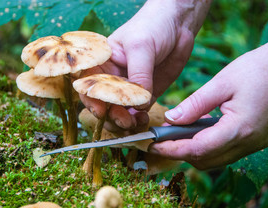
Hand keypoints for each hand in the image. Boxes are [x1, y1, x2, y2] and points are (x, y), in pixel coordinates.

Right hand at [80, 0, 211, 132]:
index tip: (101, 111)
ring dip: (123, 122)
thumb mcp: (141, 46)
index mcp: (103, 64)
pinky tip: (143, 120)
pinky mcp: (146, 95)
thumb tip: (139, 104)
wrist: (178, 24)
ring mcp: (129, 89)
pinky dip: (138, 120)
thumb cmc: (152, 26)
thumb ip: (138, 75)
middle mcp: (113, 78)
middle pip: (103, 104)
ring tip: (134, 123)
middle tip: (124, 121)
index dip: (90, 101)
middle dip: (110, 117)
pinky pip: (138, 113)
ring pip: (119, 112)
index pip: (89, 85)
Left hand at [149, 33, 267, 169]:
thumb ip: (194, 104)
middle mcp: (249, 143)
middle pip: (205, 160)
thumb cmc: (258, 69)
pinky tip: (198, 128)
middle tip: (161, 138)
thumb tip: (170, 120)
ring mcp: (255, 144)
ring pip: (215, 159)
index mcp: (240, 129)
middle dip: (179, 152)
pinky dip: (207, 145)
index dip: (172, 150)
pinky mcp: (256, 139)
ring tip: (176, 133)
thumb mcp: (221, 83)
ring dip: (193, 150)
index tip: (153, 146)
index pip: (198, 150)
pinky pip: (225, 151)